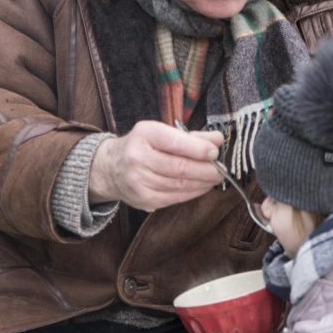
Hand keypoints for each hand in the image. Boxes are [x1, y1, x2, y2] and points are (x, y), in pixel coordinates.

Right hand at [88, 121, 223, 210]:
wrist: (110, 168)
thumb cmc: (142, 146)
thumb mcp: (161, 133)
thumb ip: (191, 137)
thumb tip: (218, 140)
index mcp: (144, 134)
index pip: (175, 143)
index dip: (198, 149)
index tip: (215, 152)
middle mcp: (138, 157)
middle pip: (179, 167)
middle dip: (206, 170)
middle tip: (221, 170)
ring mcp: (139, 181)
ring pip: (179, 185)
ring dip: (202, 183)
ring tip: (215, 178)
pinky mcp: (144, 199)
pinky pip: (175, 197)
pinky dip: (192, 192)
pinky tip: (202, 187)